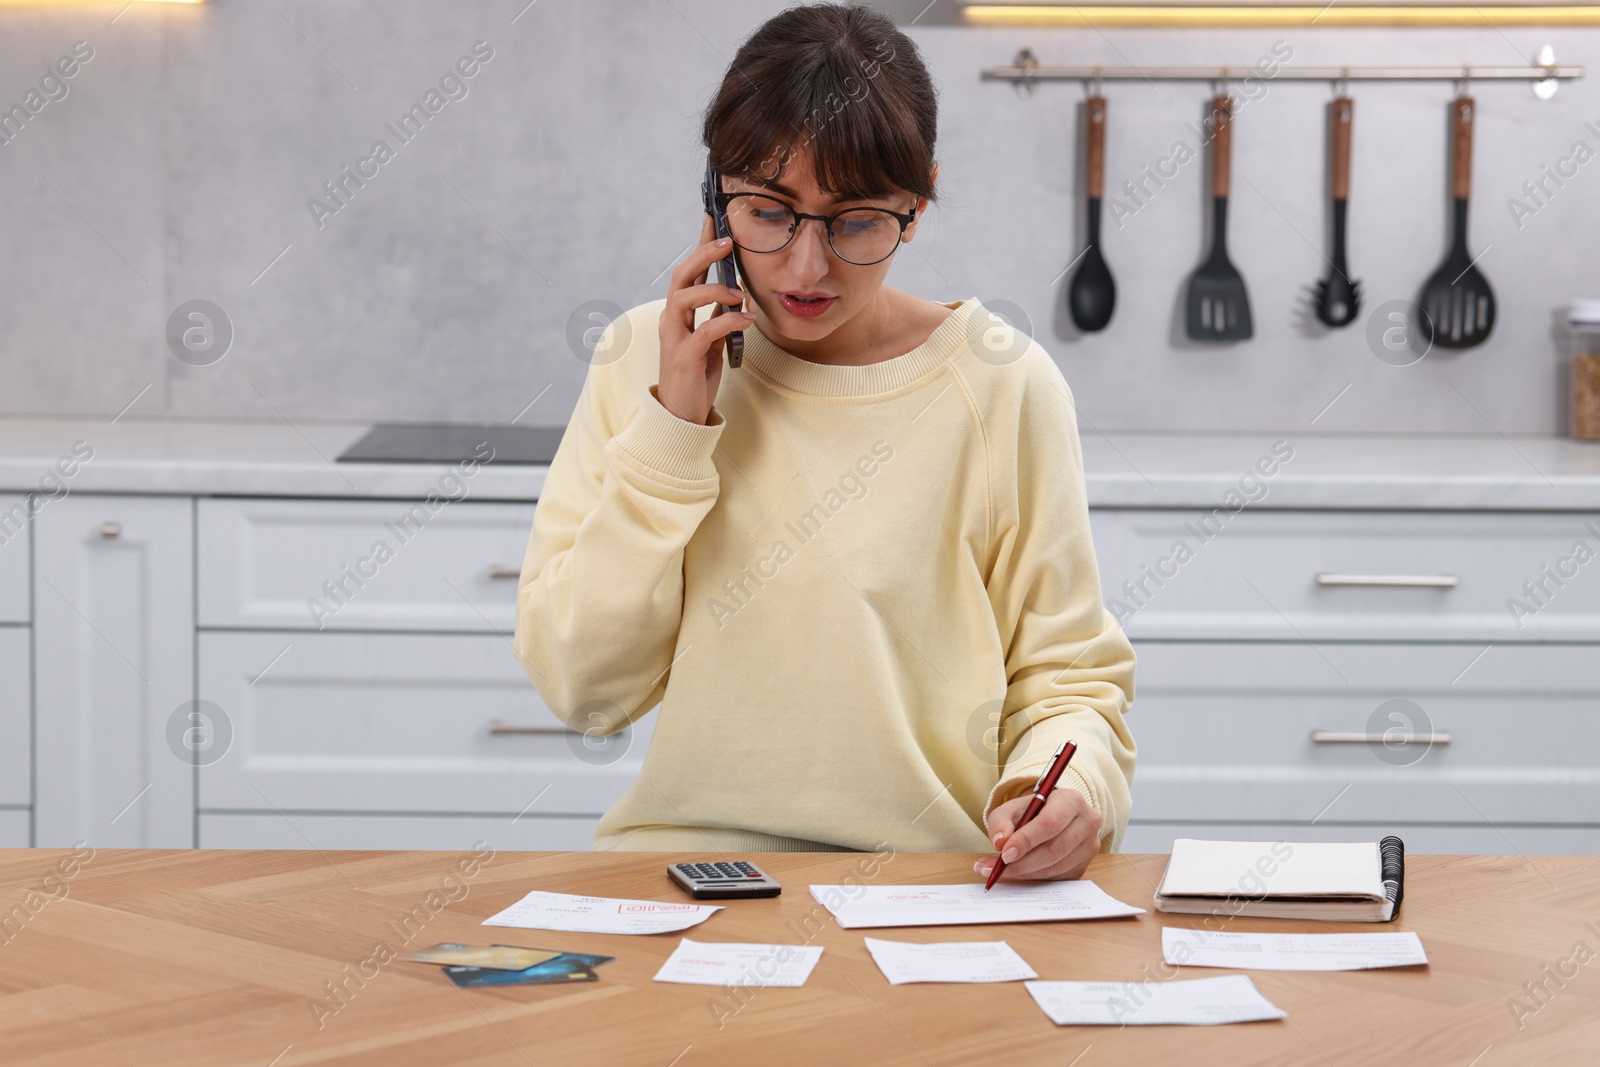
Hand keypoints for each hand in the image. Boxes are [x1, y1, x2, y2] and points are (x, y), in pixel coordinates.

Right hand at [657, 214, 753, 424]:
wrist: (682, 413)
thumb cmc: (694, 375)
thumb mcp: (711, 340)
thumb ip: (717, 316)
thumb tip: (735, 295)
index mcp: (679, 312)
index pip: (689, 270)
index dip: (700, 244)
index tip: (714, 219)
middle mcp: (672, 319)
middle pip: (682, 275)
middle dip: (703, 254)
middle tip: (728, 241)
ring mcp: (674, 337)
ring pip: (683, 297)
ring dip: (714, 289)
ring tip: (740, 294)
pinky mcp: (683, 357)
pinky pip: (704, 331)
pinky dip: (727, 321)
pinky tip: (746, 321)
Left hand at [976, 787, 1103, 882]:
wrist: (1053, 816)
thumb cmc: (1033, 811)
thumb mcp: (1012, 808)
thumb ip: (1001, 821)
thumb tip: (1000, 842)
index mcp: (1071, 800)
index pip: (1050, 823)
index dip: (1026, 840)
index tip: (1004, 854)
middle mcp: (1087, 822)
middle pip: (1054, 849)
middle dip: (1023, 862)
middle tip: (999, 867)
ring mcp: (1090, 845)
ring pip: (1056, 867)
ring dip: (1026, 873)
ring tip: (1001, 871)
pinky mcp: (1085, 864)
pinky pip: (1058, 877)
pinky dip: (1035, 878)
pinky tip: (1019, 872)